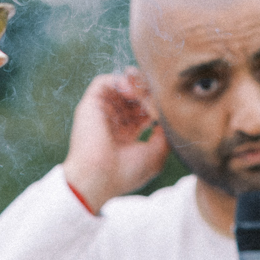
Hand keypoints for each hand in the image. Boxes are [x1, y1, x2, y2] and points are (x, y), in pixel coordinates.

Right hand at [62, 69, 170, 212]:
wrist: (98, 178)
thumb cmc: (126, 172)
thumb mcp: (156, 153)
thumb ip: (165, 132)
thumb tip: (169, 114)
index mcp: (126, 135)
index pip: (143, 110)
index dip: (157, 103)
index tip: (169, 105)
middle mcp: (112, 122)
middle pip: (134, 95)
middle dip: (149, 91)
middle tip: (160, 96)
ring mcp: (101, 112)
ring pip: (121, 85)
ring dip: (137, 85)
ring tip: (147, 95)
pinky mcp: (90, 105)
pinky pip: (105, 82)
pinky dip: (121, 81)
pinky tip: (132, 92)